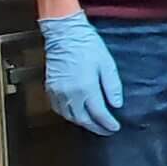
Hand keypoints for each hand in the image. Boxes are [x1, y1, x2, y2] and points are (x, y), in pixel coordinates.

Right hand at [39, 12, 122, 134]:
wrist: (65, 34)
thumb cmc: (88, 46)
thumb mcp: (107, 64)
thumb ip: (112, 86)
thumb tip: (116, 105)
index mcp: (86, 88)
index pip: (99, 114)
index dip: (108, 123)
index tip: (115, 128)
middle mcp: (70, 94)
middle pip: (83, 119)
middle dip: (96, 127)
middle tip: (106, 131)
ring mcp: (57, 92)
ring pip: (70, 116)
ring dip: (82, 123)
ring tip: (93, 124)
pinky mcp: (50, 88)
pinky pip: (58, 109)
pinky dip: (68, 115)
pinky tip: (76, 114)